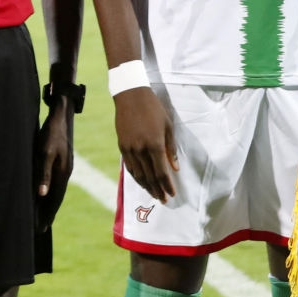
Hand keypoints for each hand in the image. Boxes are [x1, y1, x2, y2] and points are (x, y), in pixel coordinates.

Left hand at [33, 100, 73, 229]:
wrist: (62, 116)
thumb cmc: (51, 133)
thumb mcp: (44, 153)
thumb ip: (43, 173)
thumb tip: (42, 194)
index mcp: (62, 173)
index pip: (55, 199)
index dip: (47, 214)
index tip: (41, 228)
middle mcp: (65, 173)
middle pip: (56, 198)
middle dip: (49, 213)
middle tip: (41, 229)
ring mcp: (64, 167)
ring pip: (56, 191)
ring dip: (49, 205)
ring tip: (43, 216)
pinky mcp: (61, 162)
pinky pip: (55, 183)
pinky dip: (50, 193)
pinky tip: (45, 194)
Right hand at [115, 86, 177, 201]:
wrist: (130, 96)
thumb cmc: (154, 109)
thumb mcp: (168, 126)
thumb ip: (171, 148)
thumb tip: (175, 167)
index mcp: (154, 144)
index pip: (161, 171)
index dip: (167, 185)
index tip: (172, 194)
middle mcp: (140, 150)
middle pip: (149, 176)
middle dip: (158, 189)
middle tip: (164, 200)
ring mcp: (129, 149)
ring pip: (138, 174)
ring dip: (147, 186)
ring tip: (154, 194)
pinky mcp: (122, 146)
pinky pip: (129, 167)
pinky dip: (136, 177)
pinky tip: (142, 182)